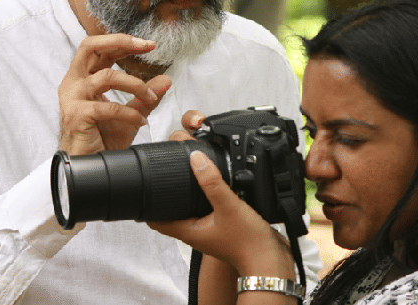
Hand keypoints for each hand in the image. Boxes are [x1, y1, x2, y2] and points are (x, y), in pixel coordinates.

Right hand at [58, 34, 171, 155]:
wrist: (89, 165)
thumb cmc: (102, 139)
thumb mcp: (130, 114)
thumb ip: (145, 97)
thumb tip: (165, 81)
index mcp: (83, 78)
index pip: (99, 48)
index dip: (123, 42)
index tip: (149, 45)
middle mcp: (74, 83)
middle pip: (90, 46)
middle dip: (119, 42)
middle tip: (144, 46)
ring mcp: (72, 99)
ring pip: (106, 76)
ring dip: (134, 84)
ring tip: (149, 97)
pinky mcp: (77, 115)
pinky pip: (109, 107)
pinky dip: (129, 113)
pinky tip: (140, 121)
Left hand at [148, 150, 294, 278]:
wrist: (270, 259)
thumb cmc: (248, 242)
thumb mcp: (228, 206)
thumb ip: (212, 182)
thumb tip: (196, 158)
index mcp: (189, 231)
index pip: (156, 221)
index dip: (148, 204)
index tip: (148, 184)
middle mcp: (196, 232)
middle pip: (172, 213)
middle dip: (167, 194)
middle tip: (169, 174)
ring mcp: (209, 231)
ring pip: (190, 211)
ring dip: (188, 195)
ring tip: (190, 175)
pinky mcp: (223, 228)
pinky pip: (207, 211)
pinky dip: (206, 198)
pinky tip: (216, 187)